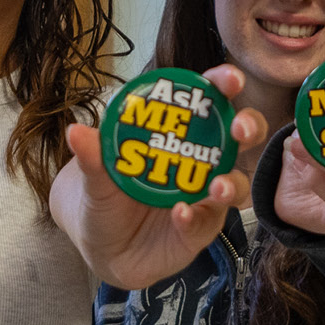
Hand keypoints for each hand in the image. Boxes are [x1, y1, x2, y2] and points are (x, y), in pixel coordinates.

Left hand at [53, 65, 267, 289]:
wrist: (102, 245)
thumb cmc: (106, 196)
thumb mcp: (95, 176)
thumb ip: (91, 156)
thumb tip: (76, 132)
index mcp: (180, 132)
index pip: (208, 100)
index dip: (222, 85)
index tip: (229, 79)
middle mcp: (203, 160)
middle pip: (239, 137)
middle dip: (248, 127)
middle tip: (240, 128)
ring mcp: (206, 196)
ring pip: (236, 183)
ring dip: (232, 182)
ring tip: (218, 186)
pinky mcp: (201, 229)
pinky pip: (206, 222)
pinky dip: (196, 218)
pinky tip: (181, 215)